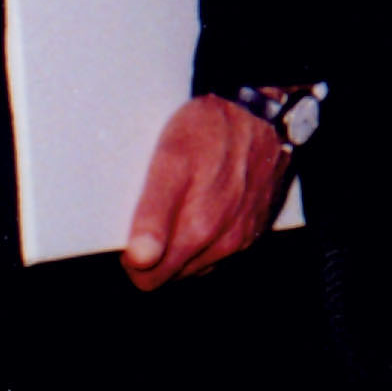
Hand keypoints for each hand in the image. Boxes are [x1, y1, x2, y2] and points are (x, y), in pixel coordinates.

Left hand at [122, 93, 291, 290]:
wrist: (259, 111)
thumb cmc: (210, 130)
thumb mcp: (171, 160)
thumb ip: (153, 214)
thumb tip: (140, 259)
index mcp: (199, 231)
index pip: (150, 279)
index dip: (134, 260)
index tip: (131, 231)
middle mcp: (225, 242)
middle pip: (172, 274)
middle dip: (158, 253)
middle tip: (154, 211)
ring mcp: (243, 236)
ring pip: (196, 264)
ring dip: (182, 243)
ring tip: (181, 202)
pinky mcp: (255, 227)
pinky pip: (219, 249)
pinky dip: (206, 235)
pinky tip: (203, 202)